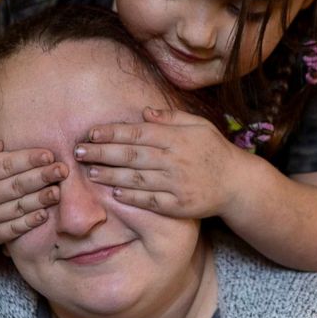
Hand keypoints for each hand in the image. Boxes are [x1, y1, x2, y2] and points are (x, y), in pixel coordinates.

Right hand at [0, 138, 68, 244]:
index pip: (2, 166)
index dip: (27, 159)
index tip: (48, 154)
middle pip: (14, 186)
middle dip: (41, 177)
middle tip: (63, 170)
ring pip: (17, 208)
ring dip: (40, 200)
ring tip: (59, 190)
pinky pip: (13, 229)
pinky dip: (30, 223)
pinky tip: (46, 213)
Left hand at [74, 107, 244, 218]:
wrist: (236, 183)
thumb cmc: (214, 150)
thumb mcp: (198, 125)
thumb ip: (171, 117)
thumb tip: (144, 112)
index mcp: (176, 138)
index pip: (137, 133)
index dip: (112, 133)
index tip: (91, 133)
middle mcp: (174, 160)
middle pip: (131, 155)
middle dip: (102, 153)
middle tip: (79, 152)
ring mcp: (176, 183)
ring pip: (136, 178)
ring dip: (110, 175)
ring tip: (90, 173)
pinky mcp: (178, 205)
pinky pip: (150, 200)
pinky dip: (131, 196)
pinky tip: (115, 192)